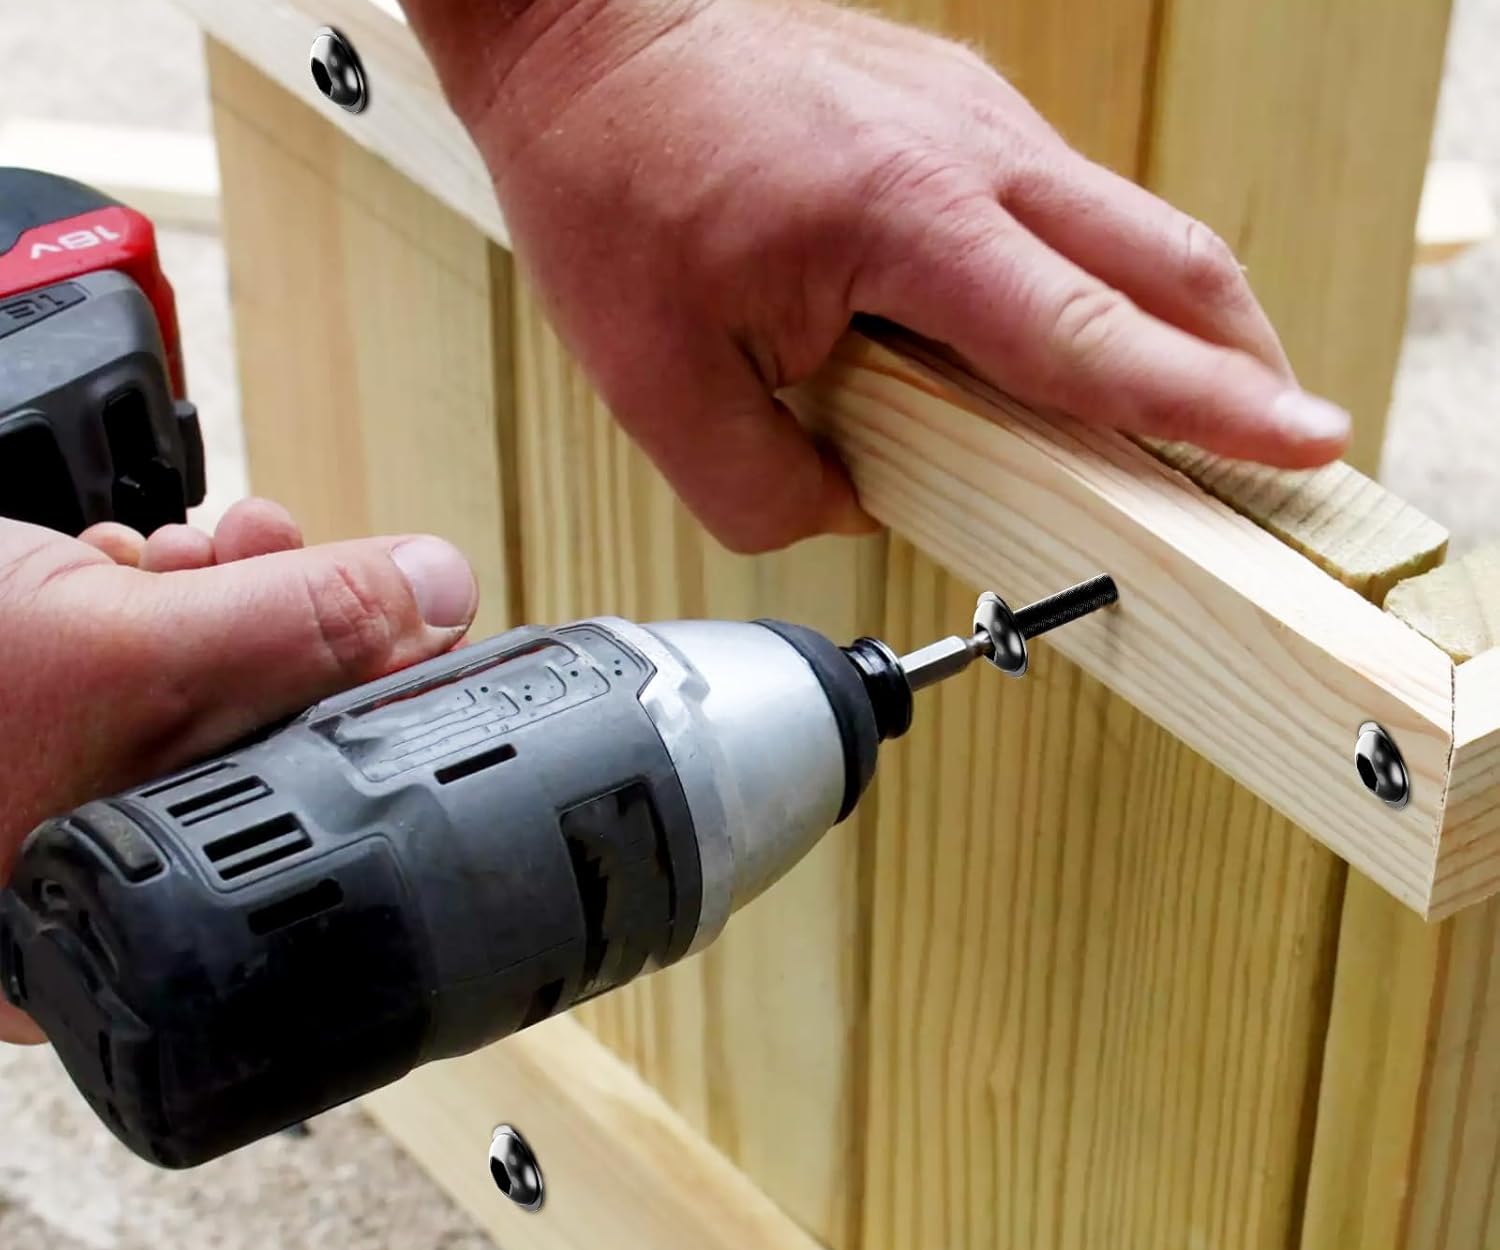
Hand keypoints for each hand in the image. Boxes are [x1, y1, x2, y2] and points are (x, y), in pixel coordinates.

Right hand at [0, 500, 477, 1043]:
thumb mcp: (116, 647)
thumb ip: (289, 625)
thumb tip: (437, 589)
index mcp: (127, 913)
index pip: (313, 809)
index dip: (371, 696)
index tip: (411, 612)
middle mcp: (101, 863)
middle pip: (263, 727)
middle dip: (286, 618)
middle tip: (268, 551)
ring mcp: (62, 786)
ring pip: (200, 676)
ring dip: (214, 587)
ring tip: (173, 551)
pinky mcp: (35, 713)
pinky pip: (128, 654)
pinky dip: (139, 590)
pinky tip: (114, 564)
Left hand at [412, 0, 1351, 552]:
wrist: (587, 32)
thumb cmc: (615, 177)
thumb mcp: (653, 379)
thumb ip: (760, 484)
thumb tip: (852, 509)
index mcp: (904, 217)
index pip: (1090, 336)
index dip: (1205, 403)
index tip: (1298, 441)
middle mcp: (970, 151)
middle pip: (1165, 263)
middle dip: (1237, 363)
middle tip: (1278, 439)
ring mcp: (974, 117)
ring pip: (1128, 228)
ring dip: (1178, 321)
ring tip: (1192, 407)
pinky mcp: (958, 111)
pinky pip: (1066, 209)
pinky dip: (1102, 281)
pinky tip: (1077, 337)